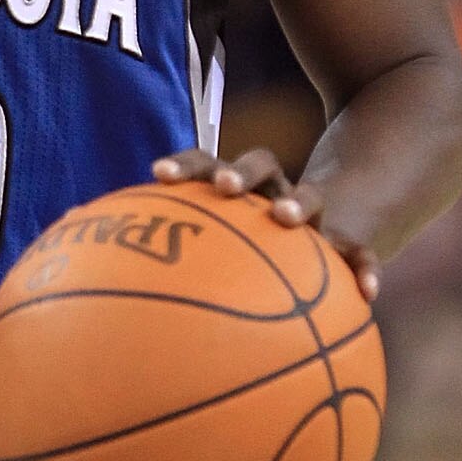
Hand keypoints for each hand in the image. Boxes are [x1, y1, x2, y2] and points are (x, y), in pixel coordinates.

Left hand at [151, 145, 379, 301]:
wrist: (324, 243)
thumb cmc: (245, 263)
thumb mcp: (212, 264)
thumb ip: (165, 271)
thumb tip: (93, 265)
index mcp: (234, 194)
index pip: (207, 165)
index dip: (185, 166)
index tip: (158, 175)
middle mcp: (272, 195)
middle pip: (258, 166)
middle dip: (240, 173)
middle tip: (224, 189)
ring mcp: (312, 216)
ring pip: (310, 196)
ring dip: (298, 202)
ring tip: (286, 218)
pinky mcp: (348, 243)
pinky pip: (360, 255)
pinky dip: (365, 269)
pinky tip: (368, 294)